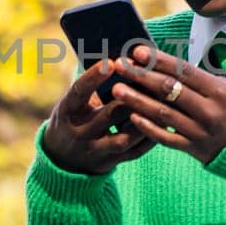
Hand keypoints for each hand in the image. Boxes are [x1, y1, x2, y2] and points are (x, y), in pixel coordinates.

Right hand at [40, 60, 157, 174]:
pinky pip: (134, 152)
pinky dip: (150, 138)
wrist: (61, 158)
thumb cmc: (74, 118)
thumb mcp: (73, 102)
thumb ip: (91, 87)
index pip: (79, 92)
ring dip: (145, 119)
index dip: (94, 78)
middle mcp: (78, 133)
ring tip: (161, 102)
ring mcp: (94, 151)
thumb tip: (121, 61)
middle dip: (131, 97)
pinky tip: (163, 124)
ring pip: (124, 137)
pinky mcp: (109, 163)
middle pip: (108, 115)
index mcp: (67, 112)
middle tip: (151, 79)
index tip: (112, 62)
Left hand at [107, 45, 225, 164]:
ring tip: (117, 90)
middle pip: (169, 89)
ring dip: (138, 100)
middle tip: (119, 66)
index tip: (136, 51)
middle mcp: (210, 110)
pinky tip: (132, 117)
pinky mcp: (194, 149)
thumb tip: (166, 63)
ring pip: (163, 113)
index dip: (159, 60)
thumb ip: (201, 79)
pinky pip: (166, 138)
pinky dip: (149, 127)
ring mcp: (201, 132)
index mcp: (220, 91)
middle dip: (141, 75)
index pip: (184, 71)